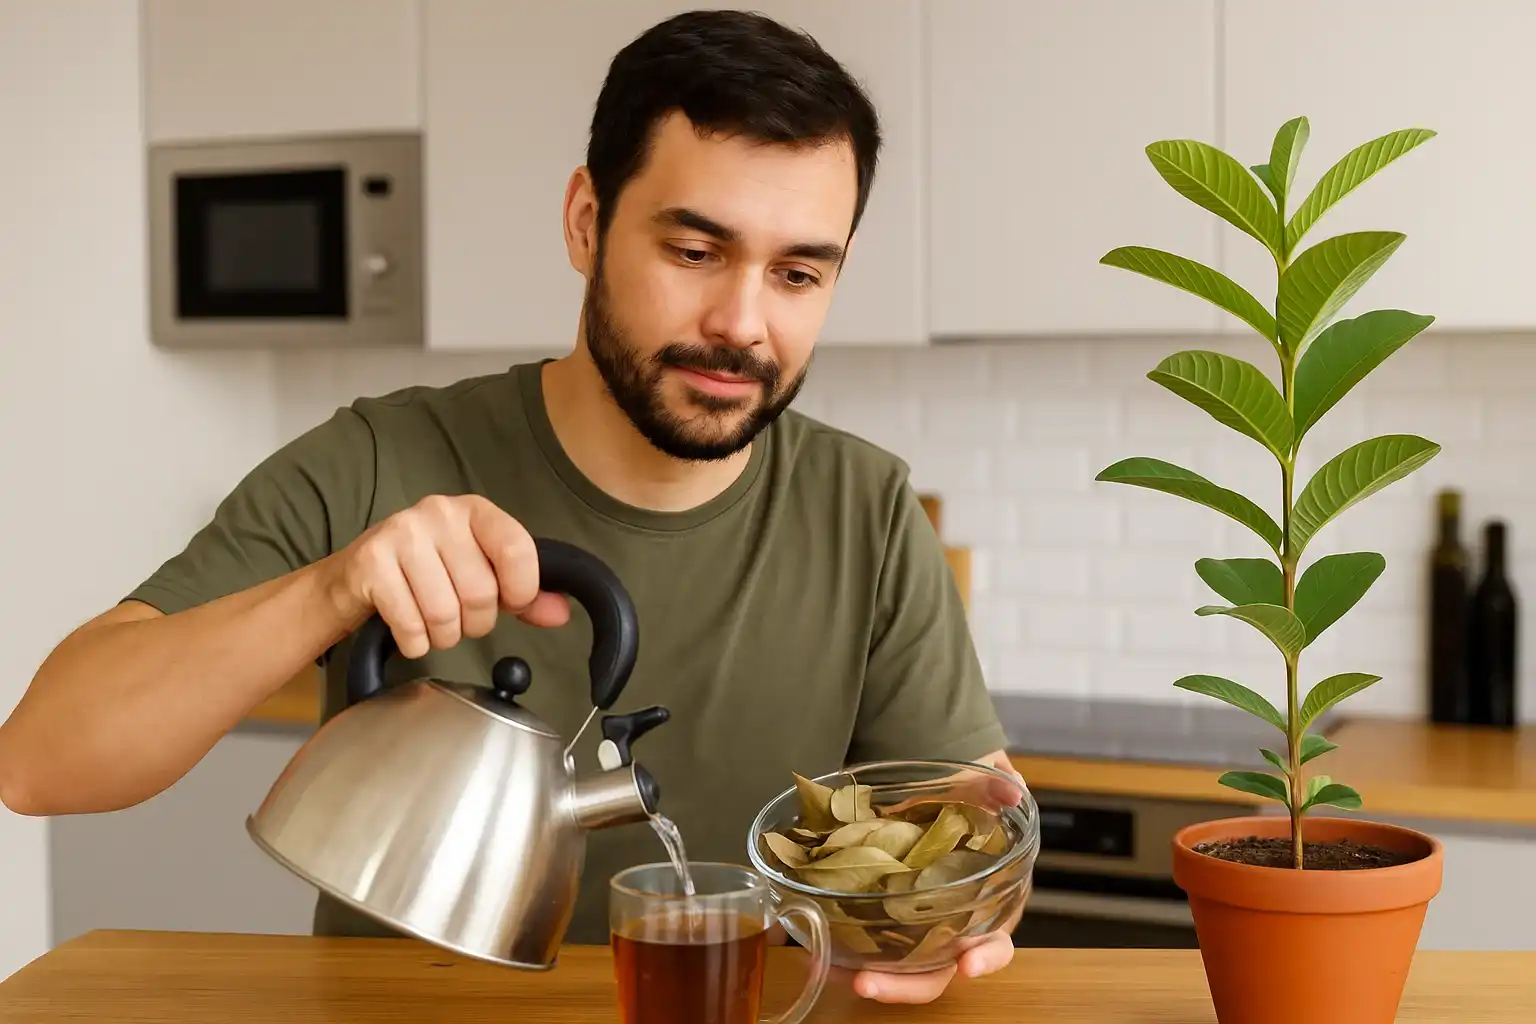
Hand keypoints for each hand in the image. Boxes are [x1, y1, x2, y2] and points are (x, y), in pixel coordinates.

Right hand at [325, 494, 569, 657]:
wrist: (354, 578)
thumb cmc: (426, 574)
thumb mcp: (479, 573)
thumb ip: (523, 594)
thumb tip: (560, 613)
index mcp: (474, 510)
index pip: (517, 548)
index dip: (521, 590)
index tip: (510, 603)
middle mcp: (439, 513)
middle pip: (481, 593)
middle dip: (475, 623)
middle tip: (460, 617)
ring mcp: (401, 534)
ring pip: (446, 614)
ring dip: (444, 636)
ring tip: (433, 624)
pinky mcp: (371, 563)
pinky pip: (412, 626)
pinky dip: (415, 643)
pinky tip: (409, 631)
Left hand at [851, 749, 1026, 1003]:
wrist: (928, 798)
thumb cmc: (960, 804)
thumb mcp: (977, 791)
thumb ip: (994, 791)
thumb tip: (1011, 791)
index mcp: (986, 910)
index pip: (996, 945)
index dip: (986, 958)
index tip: (966, 965)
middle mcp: (952, 932)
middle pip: (936, 974)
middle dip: (903, 985)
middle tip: (867, 982)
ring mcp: (916, 933)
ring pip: (899, 971)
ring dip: (868, 978)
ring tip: (829, 971)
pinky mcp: (884, 923)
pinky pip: (868, 949)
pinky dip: (845, 957)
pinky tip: (817, 955)